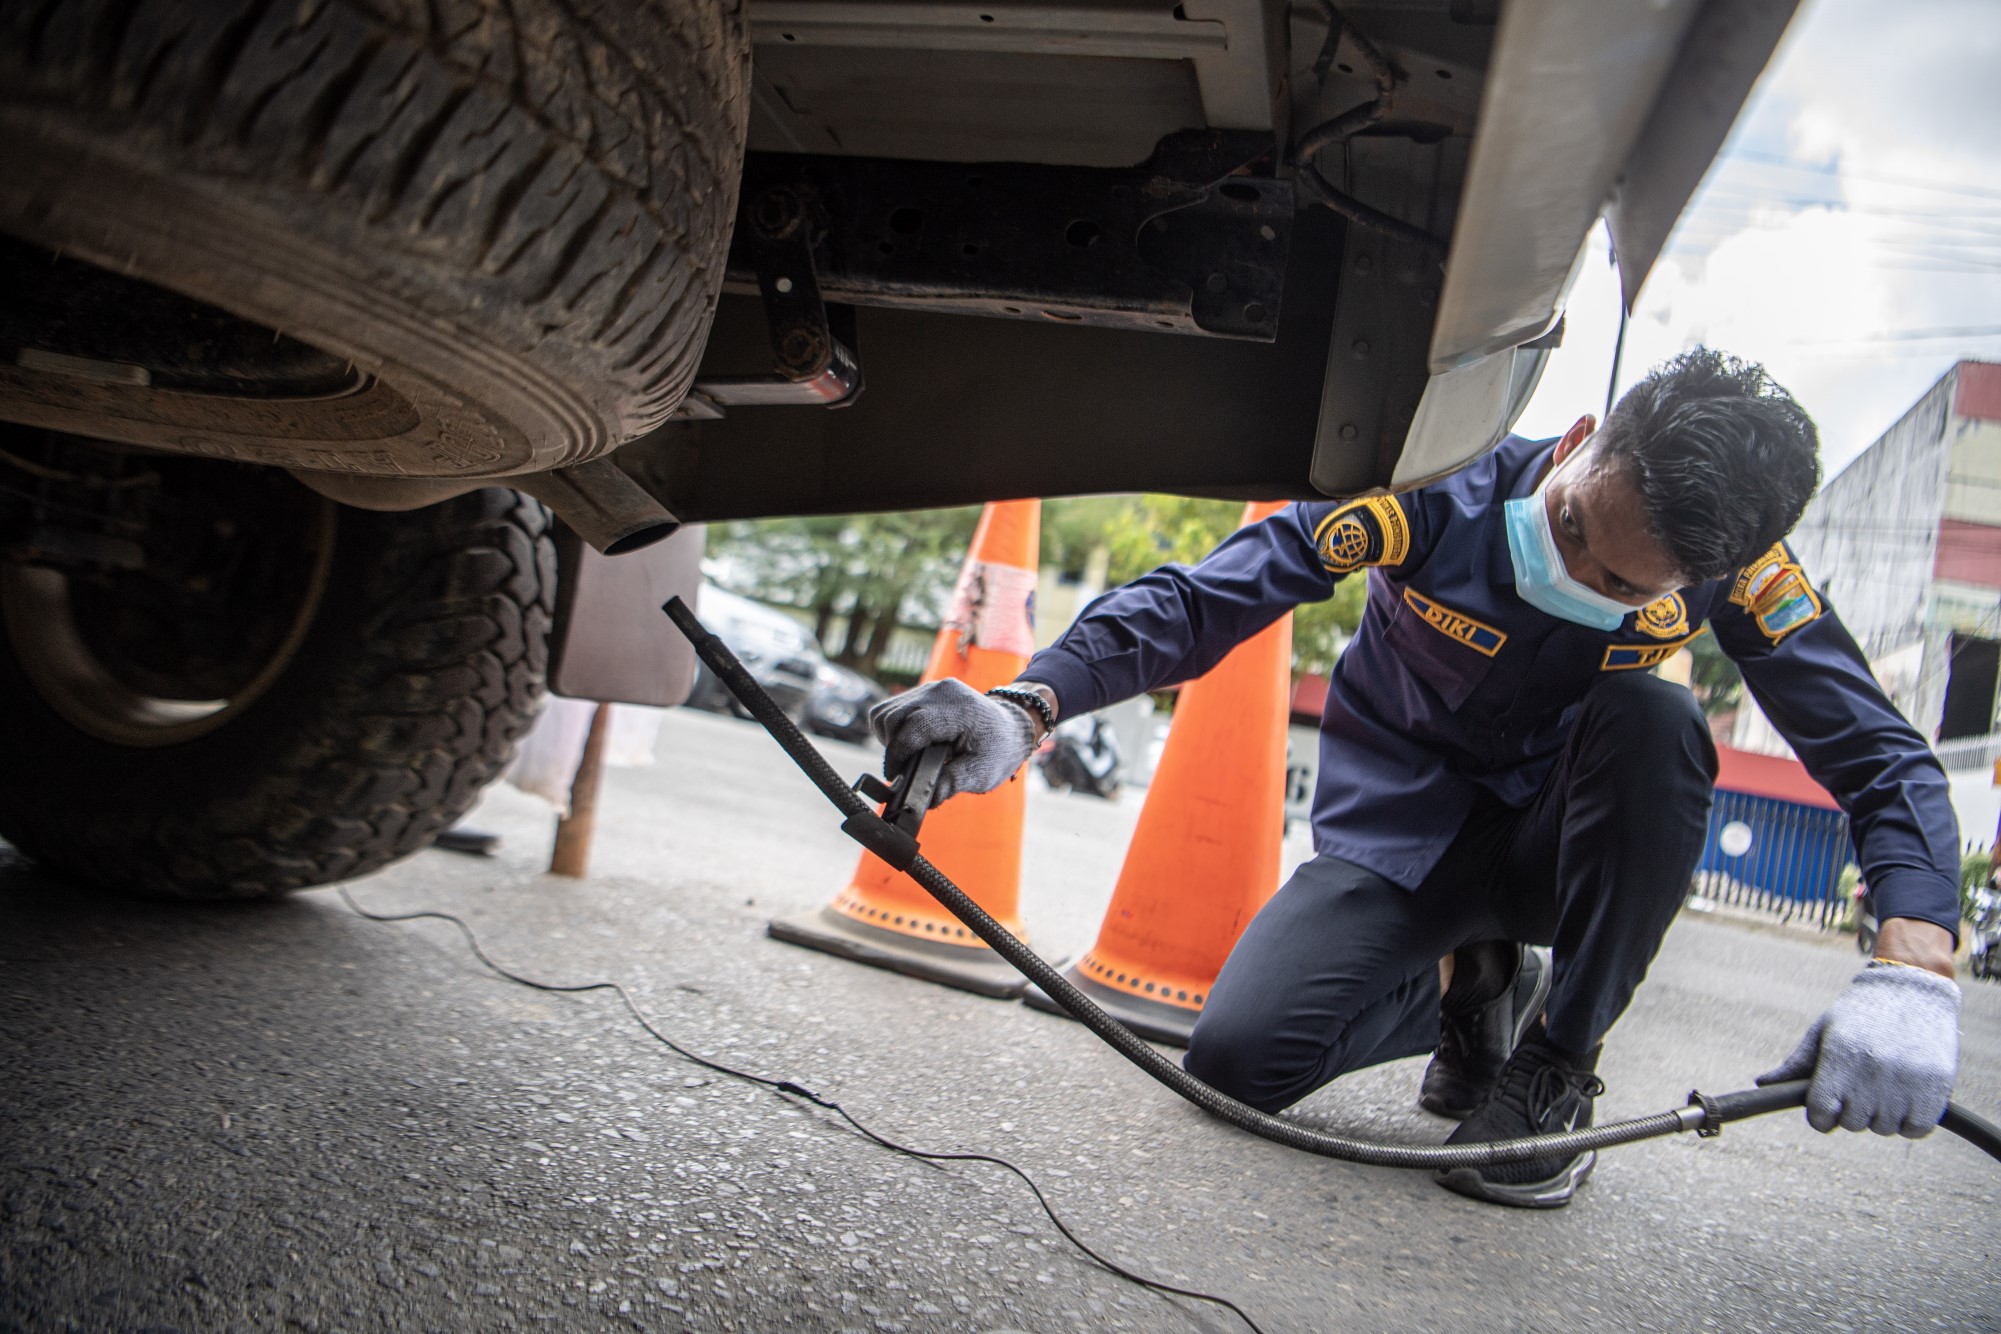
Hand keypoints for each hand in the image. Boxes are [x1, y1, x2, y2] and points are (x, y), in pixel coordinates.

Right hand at [867, 679, 1036, 807]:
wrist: (1011, 727)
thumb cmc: (998, 751)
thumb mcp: (980, 773)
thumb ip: (951, 784)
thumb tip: (925, 800)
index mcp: (958, 710)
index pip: (912, 727)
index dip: (898, 754)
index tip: (895, 777)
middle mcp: (941, 692)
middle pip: (892, 716)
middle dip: (891, 747)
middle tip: (902, 770)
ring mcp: (931, 688)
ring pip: (886, 710)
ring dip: (888, 737)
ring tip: (905, 756)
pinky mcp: (925, 691)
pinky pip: (893, 707)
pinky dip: (892, 728)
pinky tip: (909, 743)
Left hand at [1758, 960, 1960, 1136]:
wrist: (1912, 988)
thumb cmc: (1860, 1012)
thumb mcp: (1823, 1031)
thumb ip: (1796, 1063)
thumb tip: (1762, 1083)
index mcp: (1840, 1058)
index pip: (1822, 1114)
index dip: (1822, 1116)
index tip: (1827, 1106)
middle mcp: (1872, 1073)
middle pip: (1853, 1124)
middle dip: (1852, 1111)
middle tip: (1859, 1088)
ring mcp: (1906, 1082)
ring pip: (1884, 1128)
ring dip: (1881, 1116)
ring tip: (1884, 1086)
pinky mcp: (1936, 1088)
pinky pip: (1916, 1130)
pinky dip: (1909, 1122)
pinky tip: (1905, 1099)